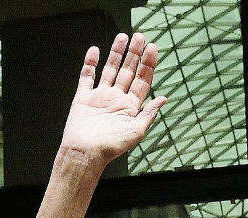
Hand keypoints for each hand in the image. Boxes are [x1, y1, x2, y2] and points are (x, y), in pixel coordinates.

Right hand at [60, 33, 166, 167]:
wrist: (85, 152)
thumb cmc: (111, 147)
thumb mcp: (137, 131)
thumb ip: (149, 113)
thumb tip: (163, 98)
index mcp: (131, 107)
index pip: (143, 80)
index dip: (148, 64)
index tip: (152, 48)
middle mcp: (117, 99)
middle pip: (128, 71)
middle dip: (134, 54)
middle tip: (140, 36)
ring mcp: (100, 97)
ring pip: (110, 69)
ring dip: (116, 53)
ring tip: (123, 37)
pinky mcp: (84, 97)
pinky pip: (87, 76)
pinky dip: (90, 63)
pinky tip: (95, 51)